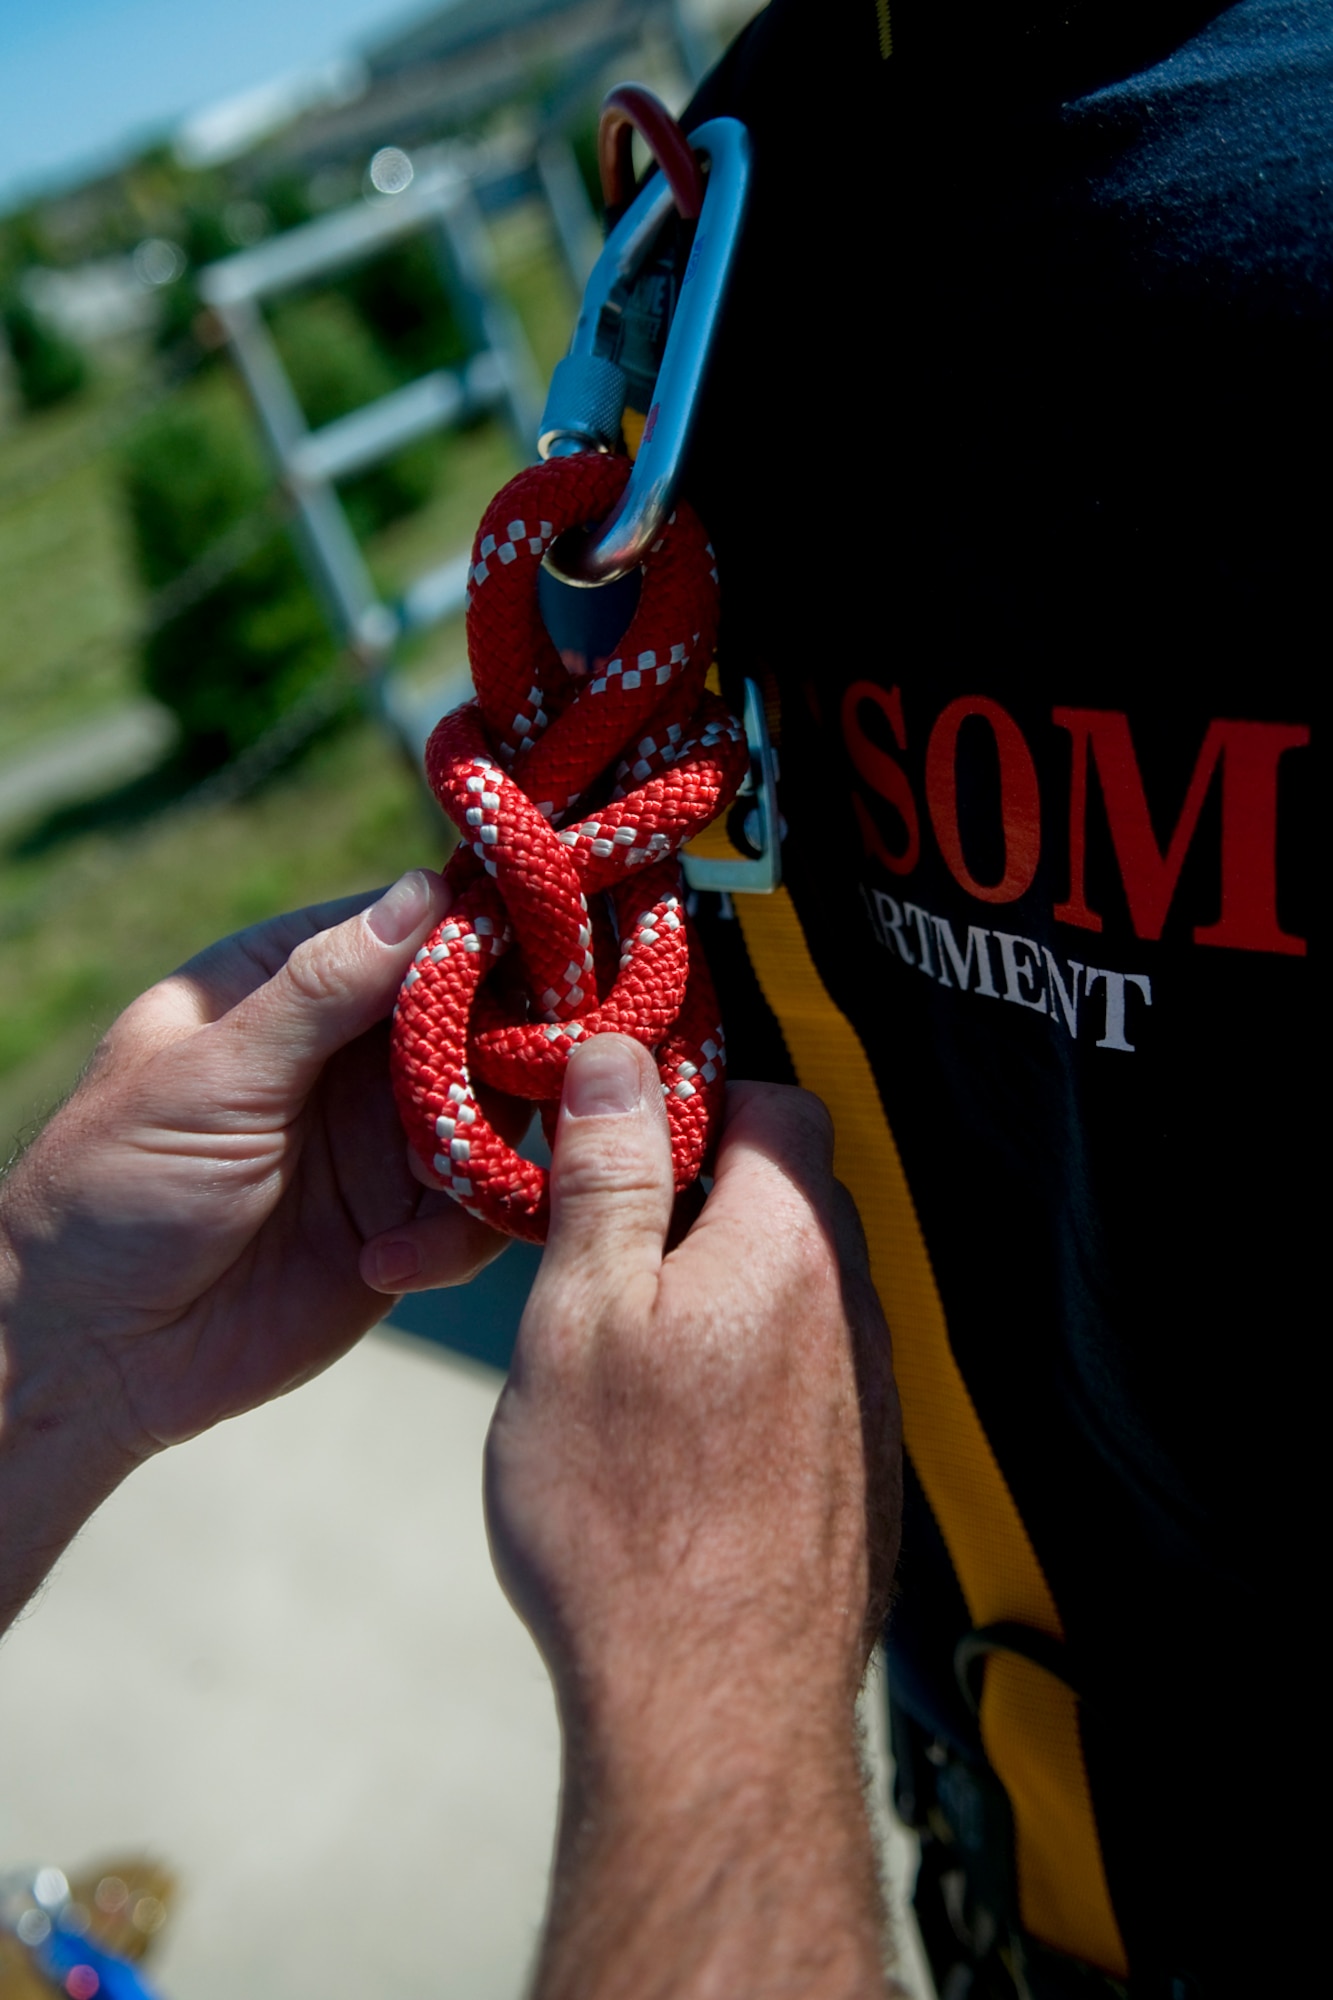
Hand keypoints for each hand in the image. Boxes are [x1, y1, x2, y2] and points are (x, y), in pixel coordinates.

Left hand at [0, 872, 506, 1619]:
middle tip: (551, 1066)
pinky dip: (461, 1233)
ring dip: (494, 1144)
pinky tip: (390, 1266)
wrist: (94, 1354)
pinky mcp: (406, 1221)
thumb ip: (321, 992)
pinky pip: (481, 1207)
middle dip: (515, 1040)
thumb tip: (426, 891)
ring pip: (498, 1109)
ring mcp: (385, 1136)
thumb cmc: (117, 1188)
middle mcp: (351, 1050)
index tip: (557, 931)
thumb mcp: (213, 1078)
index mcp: (289, 984)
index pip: (412, 927)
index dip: (484, 925)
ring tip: (444, 1186)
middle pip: (479, 1013)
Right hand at [485, 1035, 901, 1998]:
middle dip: (696, 1200)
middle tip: (598, 1257)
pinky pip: (806, 1375)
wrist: (715, 1710)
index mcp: (788, 1245)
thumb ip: (608, 1175)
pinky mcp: (863, 1470)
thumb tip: (617, 1056)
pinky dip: (745, 1372)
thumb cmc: (625, 1509)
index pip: (778, 1102)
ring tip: (626, 1361)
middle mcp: (852, 1307)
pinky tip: (678, 1442)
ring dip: (718, 1291)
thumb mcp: (580, 1316)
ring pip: (792, 1290)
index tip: (614, 1145)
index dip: (696, 1101)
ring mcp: (869, 1394)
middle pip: (786, 1195)